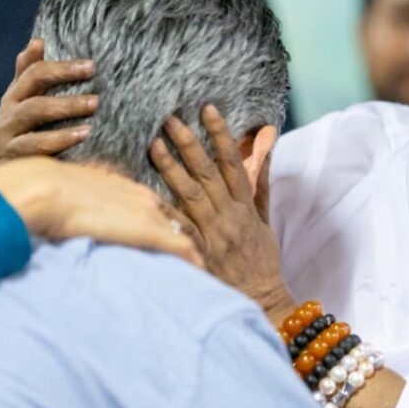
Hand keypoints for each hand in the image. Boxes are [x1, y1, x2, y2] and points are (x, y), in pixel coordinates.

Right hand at [0, 40, 96, 169]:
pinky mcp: (12, 157)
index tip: (91, 64)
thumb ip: (29, 75)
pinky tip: (83, 135)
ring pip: (33, 111)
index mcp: (16, 96)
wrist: (2, 180)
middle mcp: (9, 111)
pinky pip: (35, 146)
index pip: (35, 71)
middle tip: (95, 74)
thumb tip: (37, 40)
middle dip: (64, 78)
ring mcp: (7, 134)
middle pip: (34, 82)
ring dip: (66, 106)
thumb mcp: (24, 105)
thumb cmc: (21, 135)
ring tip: (94, 104)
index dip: (61, 66)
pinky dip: (60, 139)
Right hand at [0, 157, 203, 267]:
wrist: (47, 190)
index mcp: (134, 190)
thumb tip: (87, 209)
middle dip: (200, 237)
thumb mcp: (81, 192)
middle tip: (212, 254)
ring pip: (188, 234)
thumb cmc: (53, 191)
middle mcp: (149, 200)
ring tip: (210, 269)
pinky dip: (194, 261)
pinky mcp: (148, 231)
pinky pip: (182, 248)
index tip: (188, 239)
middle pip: (185, 220)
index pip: (167, 209)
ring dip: (199, 252)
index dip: (178, 224)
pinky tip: (202, 273)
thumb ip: (94, 202)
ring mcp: (151, 215)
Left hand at [149, 105, 294, 321]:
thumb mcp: (265, 220)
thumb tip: (265, 150)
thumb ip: (260, 185)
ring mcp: (211, 232)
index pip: (233, 162)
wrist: (260, 298)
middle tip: (170, 117)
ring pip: (189, 194)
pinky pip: (177, 226)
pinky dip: (162, 207)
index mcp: (245, 205)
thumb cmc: (261, 259)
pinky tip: (143, 191)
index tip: (208, 109)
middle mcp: (228, 215)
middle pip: (207, 172)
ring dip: (170, 167)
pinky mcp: (197, 250)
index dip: (221, 134)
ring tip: (152, 143)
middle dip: (189, 143)